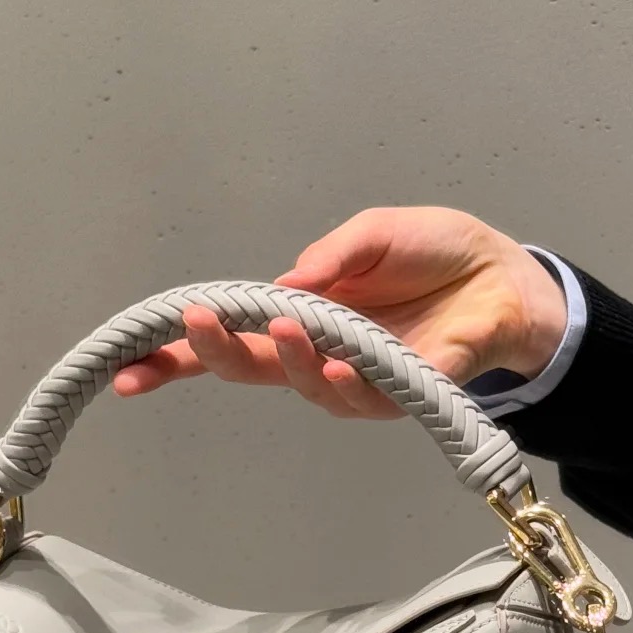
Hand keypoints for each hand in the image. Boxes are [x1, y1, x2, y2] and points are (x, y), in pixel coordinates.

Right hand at [111, 207, 567, 418]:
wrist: (505, 275)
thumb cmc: (435, 252)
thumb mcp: (373, 233)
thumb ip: (329, 257)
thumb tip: (281, 285)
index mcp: (299, 314)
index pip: (228, 339)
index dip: (175, 355)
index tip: (127, 365)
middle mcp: (317, 354)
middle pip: (248, 369)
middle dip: (211, 355)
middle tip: (192, 326)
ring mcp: (355, 378)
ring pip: (302, 384)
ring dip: (287, 358)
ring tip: (285, 326)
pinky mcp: (401, 393)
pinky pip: (362, 398)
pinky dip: (343, 381)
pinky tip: (334, 364)